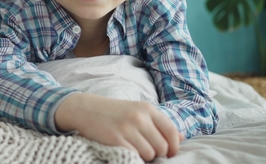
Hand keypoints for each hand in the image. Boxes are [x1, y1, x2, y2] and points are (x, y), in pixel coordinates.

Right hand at [56, 93, 181, 161]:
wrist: (85, 109)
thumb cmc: (113, 112)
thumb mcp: (137, 110)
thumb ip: (158, 123)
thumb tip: (181, 138)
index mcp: (147, 109)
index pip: (172, 131)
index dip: (174, 146)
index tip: (169, 153)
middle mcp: (139, 117)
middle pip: (163, 146)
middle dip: (158, 153)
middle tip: (147, 151)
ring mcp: (127, 128)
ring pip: (150, 154)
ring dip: (145, 157)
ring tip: (135, 150)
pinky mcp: (116, 139)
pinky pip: (135, 156)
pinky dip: (133, 157)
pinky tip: (126, 151)